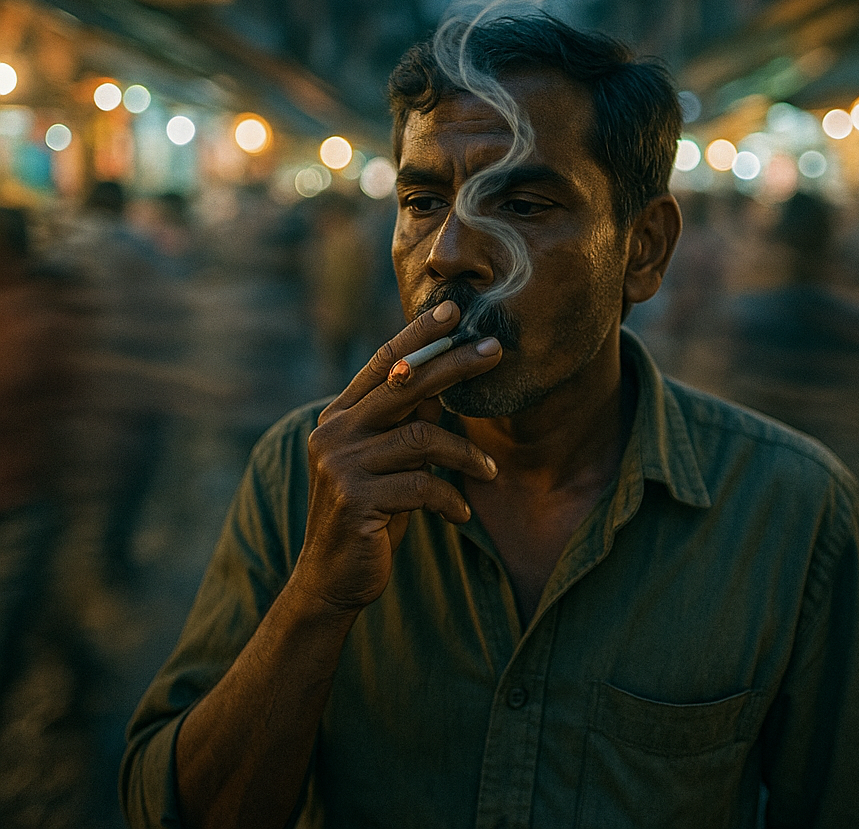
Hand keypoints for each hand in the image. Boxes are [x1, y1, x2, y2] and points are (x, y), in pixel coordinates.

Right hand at [293, 301, 500, 614]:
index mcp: (340, 415)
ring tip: (488, 472)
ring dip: (465, 455)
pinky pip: (422, 485)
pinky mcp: (354, 499)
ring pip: (422, 438)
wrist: (333, 578)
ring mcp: (340, 464)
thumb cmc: (371, 513)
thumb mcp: (388, 462)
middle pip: (405, 384)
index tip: (453, 310)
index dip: (418, 335)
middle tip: (495, 351)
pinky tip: (461, 516)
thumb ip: (405, 423)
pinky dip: (450, 500)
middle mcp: (334, 431)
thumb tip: (441, 384)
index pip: (384, 363)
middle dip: (455, 366)